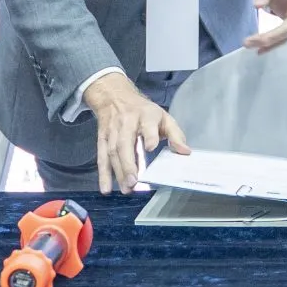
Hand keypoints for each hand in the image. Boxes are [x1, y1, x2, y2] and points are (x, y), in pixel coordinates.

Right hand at [82, 70, 186, 194]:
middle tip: (134, 181)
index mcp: (145, 115)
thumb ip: (175, 134)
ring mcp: (112, 131)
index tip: (151, 147)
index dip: (149, 135)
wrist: (115, 97)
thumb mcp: (163, 117)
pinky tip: (106, 188)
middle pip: (125, 142)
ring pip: (112, 151)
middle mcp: (127, 122)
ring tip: (127, 188)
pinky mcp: (102, 138)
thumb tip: (185, 152)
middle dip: (128, 163)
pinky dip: (103, 174)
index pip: (147, 125)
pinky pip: (101, 157)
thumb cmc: (144, 111)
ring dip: (118, 171)